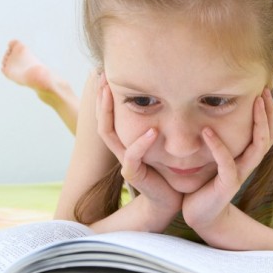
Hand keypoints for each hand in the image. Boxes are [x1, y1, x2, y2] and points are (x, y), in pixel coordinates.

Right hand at [95, 77, 181, 223]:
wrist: (170, 198)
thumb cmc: (168, 169)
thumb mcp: (163, 141)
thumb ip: (160, 122)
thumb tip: (166, 96)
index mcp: (126, 141)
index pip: (109, 115)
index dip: (105, 96)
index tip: (107, 73)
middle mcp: (122, 150)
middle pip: (103, 120)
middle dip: (101, 99)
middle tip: (102, 76)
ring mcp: (126, 162)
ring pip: (109, 135)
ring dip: (109, 112)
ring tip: (113, 92)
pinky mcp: (134, 175)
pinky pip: (133, 157)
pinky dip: (142, 143)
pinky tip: (153, 130)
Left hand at [182, 88, 272, 229]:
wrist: (201, 214)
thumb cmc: (206, 183)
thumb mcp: (216, 157)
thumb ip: (222, 140)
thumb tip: (214, 112)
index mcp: (247, 157)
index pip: (267, 132)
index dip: (269, 113)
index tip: (264, 90)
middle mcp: (248, 164)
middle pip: (268, 136)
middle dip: (268, 113)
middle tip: (264, 91)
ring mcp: (239, 174)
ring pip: (258, 147)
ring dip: (258, 123)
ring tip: (252, 103)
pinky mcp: (226, 184)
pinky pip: (226, 163)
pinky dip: (218, 146)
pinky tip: (207, 131)